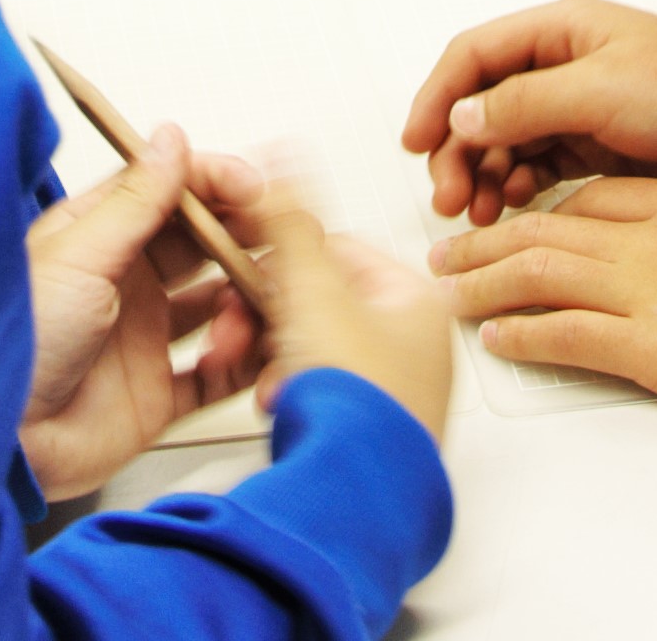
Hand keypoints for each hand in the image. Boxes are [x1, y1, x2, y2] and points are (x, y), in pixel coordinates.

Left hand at [18, 124, 266, 500]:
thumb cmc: (11, 343)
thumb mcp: (79, 256)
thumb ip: (135, 200)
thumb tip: (170, 138)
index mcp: (102, 239)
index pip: (173, 193)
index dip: (218, 185)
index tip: (254, 188)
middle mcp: (127, 284)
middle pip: (204, 247)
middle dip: (243, 240)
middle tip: (277, 241)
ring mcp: (143, 339)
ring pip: (218, 307)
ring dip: (245, 302)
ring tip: (251, 308)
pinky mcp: (153, 396)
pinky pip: (214, 375)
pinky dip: (239, 364)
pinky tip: (246, 354)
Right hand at [251, 178, 455, 439]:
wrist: (354, 498)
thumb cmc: (355, 402)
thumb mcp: (312, 291)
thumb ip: (289, 222)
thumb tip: (282, 157)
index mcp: (416, 297)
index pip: (335, 248)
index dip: (279, 259)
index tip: (243, 271)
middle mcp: (414, 340)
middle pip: (320, 298)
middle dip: (269, 316)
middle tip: (240, 330)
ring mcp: (393, 387)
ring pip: (312, 346)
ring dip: (272, 356)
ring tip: (263, 376)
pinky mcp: (366, 428)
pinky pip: (315, 391)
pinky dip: (287, 393)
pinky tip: (277, 406)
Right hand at [402, 0, 656, 225]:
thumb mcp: (607, 91)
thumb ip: (528, 103)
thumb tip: (464, 116)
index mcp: (565, 28)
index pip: (475, 55)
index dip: (437, 96)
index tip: (415, 144)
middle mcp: (568, 63)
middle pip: (484, 103)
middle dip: (457, 149)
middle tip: (450, 202)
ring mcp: (585, 108)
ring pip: (508, 140)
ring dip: (484, 175)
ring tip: (481, 216)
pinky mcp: (603, 150)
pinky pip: (541, 167)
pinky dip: (519, 189)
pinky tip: (516, 212)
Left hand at [430, 180, 656, 424]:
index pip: (590, 194)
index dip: (539, 206)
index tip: (511, 217)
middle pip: (548, 227)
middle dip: (489, 238)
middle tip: (449, 248)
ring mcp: (652, 289)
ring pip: (540, 272)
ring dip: (484, 280)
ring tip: (449, 287)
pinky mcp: (655, 346)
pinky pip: (567, 332)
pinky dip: (522, 332)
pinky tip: (495, 335)